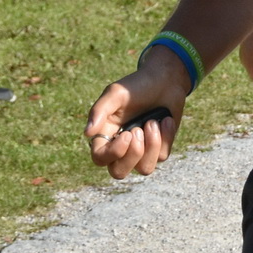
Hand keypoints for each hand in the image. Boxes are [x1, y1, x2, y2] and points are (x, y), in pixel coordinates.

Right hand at [84, 52, 188, 179]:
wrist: (164, 80)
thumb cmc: (135, 87)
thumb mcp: (115, 93)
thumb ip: (99, 111)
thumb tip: (87, 133)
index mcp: (105, 136)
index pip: (100, 158)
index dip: (112, 153)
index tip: (127, 134)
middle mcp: (121, 148)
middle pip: (119, 172)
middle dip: (132, 155)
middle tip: (138, 130)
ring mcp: (142, 151)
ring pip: (144, 168)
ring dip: (151, 145)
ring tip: (152, 122)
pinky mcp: (159, 149)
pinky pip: (162, 155)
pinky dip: (165, 136)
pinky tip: (165, 119)